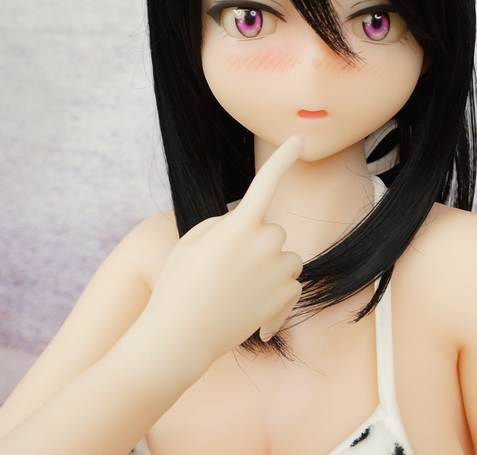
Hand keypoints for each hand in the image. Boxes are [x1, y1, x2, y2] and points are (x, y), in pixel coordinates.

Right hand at [143, 136, 303, 360]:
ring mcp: (279, 271)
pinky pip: (290, 286)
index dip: (282, 159)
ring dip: (269, 269)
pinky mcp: (287, 296)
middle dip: (257, 244)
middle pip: (273, 231)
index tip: (298, 140)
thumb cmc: (178, 286)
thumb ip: (224, 225)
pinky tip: (250, 316)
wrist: (180, 337)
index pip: (265, 183)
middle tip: (226, 269)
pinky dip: (275, 299)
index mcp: (239, 225)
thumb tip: (248, 227)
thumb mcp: (191, 242)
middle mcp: (265, 243)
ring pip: (285, 258)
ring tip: (236, 292)